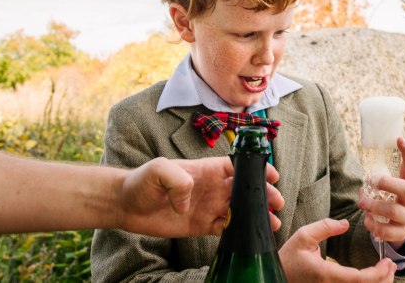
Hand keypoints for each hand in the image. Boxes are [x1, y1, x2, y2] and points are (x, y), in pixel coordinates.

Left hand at [117, 156, 283, 237]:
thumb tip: (190, 200)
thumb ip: (177, 179)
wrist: (126, 205)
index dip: (255, 170)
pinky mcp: (200, 225)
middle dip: (263, 195)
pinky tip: (251, 237)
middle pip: (243, 190)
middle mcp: (210, 187)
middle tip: (277, 203)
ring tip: (273, 223)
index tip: (272, 175)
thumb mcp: (158, 170)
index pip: (236, 167)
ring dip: (256, 215)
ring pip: (239, 210)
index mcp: (205, 169)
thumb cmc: (141, 181)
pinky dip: (239, 232)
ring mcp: (206, 206)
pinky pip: (224, 228)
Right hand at [279, 218, 395, 282]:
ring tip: (386, 272)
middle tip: (392, 266)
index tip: (388, 262)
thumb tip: (345, 223)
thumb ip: (325, 227)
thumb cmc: (288, 257)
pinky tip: (372, 279)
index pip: (361, 280)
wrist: (276, 277)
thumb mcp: (303, 236)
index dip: (379, 273)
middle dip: (384, 280)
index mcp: (327, 275)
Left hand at [359, 137, 404, 245]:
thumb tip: (364, 187)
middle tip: (373, 182)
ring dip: (372, 205)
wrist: (398, 230)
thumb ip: (375, 185)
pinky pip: (386, 230)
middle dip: (387, 184)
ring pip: (392, 210)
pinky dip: (372, 224)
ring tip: (362, 204)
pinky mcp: (400, 232)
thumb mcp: (386, 191)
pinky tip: (367, 220)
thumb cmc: (388, 203)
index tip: (399, 139)